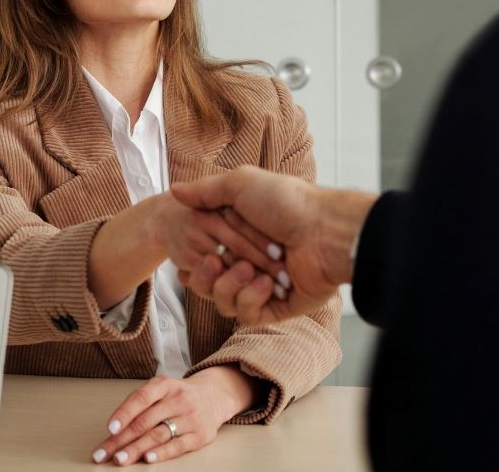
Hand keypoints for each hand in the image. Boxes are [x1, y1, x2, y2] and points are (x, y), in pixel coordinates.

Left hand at [90, 368, 256, 464]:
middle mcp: (177, 399)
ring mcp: (189, 417)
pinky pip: (178, 445)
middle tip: (104, 453)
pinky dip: (161, 453)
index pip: (141, 397)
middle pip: (145, 421)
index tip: (109, 428)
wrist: (214, 396)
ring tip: (120, 459)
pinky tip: (148, 459)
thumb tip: (114, 430)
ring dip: (136, 449)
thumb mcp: (161, 390)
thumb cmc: (178, 396)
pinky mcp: (200, 435)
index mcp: (165, 384)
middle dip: (121, 439)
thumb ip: (141, 404)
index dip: (124, 413)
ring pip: (158, 434)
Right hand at [171, 167, 374, 323]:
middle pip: (209, 281)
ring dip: (230, 286)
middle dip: (206, 274)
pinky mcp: (276, 307)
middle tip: (214, 261)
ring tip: (249, 269)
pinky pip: (248, 315)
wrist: (323, 231)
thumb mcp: (241, 184)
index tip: (184, 260)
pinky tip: (267, 283)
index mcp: (241, 235)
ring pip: (224, 301)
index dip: (195, 259)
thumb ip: (205, 191)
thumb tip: (175, 190)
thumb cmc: (286, 202)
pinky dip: (251, 299)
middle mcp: (249, 260)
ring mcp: (262, 285)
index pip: (205, 254)